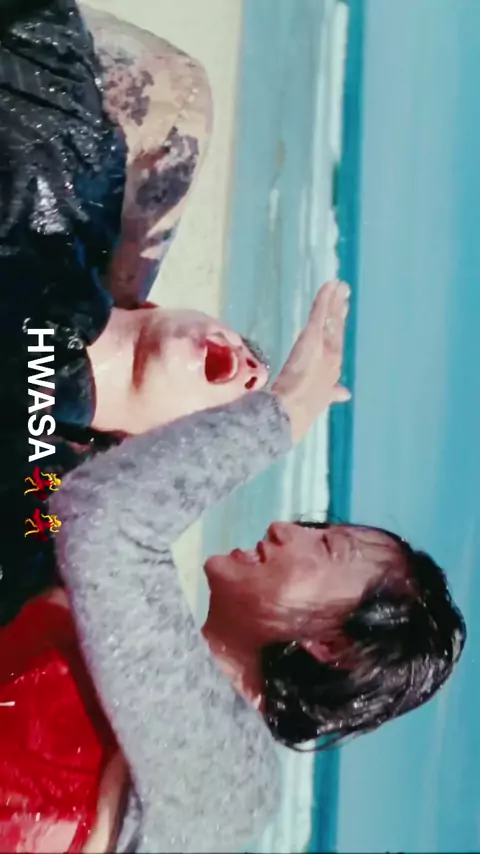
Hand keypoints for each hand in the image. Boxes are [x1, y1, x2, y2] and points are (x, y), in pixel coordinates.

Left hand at [271, 280, 350, 443]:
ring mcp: (324, 347)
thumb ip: (332, 394)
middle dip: (340, 309)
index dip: (338, 326)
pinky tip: (329, 286)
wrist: (293, 412)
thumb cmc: (300, 411)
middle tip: (344, 290)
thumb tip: (344, 393)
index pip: (336, 342)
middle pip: (336, 327)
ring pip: (330, 319)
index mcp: (332, 370)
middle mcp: (333, 356)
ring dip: (334, 300)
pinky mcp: (312, 339)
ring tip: (339, 284)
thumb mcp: (319, 401)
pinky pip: (319, 315)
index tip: (341, 311)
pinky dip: (324, 300)